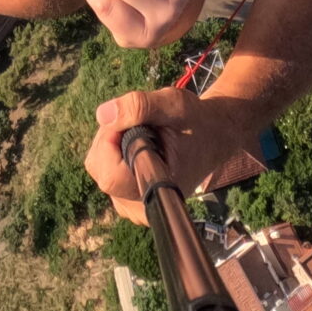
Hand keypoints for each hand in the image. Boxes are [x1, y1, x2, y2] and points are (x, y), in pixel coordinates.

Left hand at [84, 84, 254, 223]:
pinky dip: (114, 149)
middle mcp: (141, 206)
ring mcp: (131, 205)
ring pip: (99, 166)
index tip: (132, 119)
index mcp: (156, 189)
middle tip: (141, 121)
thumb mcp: (173, 104)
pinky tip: (137, 142)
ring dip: (112, 141)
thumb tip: (102, 115)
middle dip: (111, 135)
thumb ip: (139, 106)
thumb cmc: (196, 121)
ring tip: (143, 131)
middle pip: (99, 167)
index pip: (110, 175)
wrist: (213, 135)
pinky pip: (104, 169)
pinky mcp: (126, 199)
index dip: (111, 140)